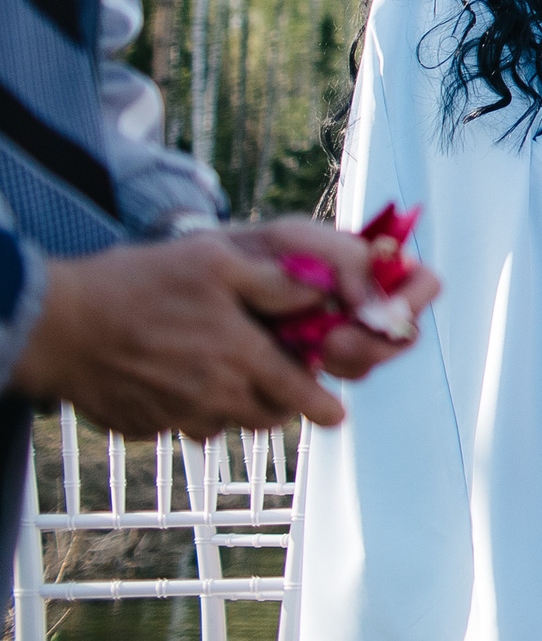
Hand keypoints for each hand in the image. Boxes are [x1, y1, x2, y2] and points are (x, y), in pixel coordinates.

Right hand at [12, 233, 354, 436]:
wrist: (57, 325)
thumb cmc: (137, 284)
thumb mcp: (216, 262)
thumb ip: (275, 284)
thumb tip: (321, 296)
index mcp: (239, 357)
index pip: (296, 393)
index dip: (320, 406)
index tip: (337, 416)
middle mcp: (212, 396)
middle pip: (266, 416)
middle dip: (281, 403)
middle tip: (280, 384)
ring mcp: (174, 416)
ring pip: (224, 423)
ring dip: (234, 405)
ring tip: (221, 373)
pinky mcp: (142, 426)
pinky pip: (179, 424)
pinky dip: (188, 409)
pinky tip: (174, 377)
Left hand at [231, 217, 440, 379]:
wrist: (191, 290)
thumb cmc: (248, 253)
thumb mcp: (290, 240)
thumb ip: (339, 256)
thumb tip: (368, 301)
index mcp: (370, 268)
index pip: (421, 283)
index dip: (411, 300)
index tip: (374, 311)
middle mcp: (362, 309)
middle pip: (402, 335)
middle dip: (373, 344)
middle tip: (333, 343)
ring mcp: (338, 343)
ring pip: (366, 365)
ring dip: (343, 363)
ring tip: (307, 355)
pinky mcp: (307, 374)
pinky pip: (324, 390)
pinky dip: (308, 384)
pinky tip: (281, 369)